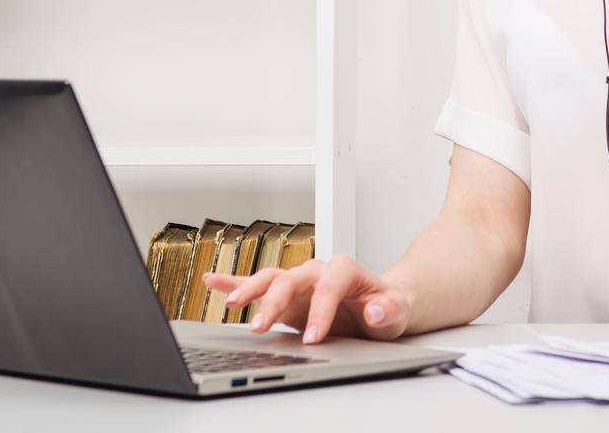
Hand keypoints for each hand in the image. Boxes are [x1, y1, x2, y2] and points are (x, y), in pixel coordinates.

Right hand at [202, 255, 413, 343]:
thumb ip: (389, 309)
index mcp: (344, 270)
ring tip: (231, 304)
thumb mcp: (396, 310)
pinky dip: (233, 281)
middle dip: (275, 302)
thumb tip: (375, 311)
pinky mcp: (286, 296)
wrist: (380, 306)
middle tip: (261, 328)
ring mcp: (299, 282)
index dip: (321, 312)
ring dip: (249, 289)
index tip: (314, 339)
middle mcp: (317, 271)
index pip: (328, 287)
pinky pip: (257, 285)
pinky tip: (212, 281)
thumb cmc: (386, 306)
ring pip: (270, 279)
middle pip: (291, 280)